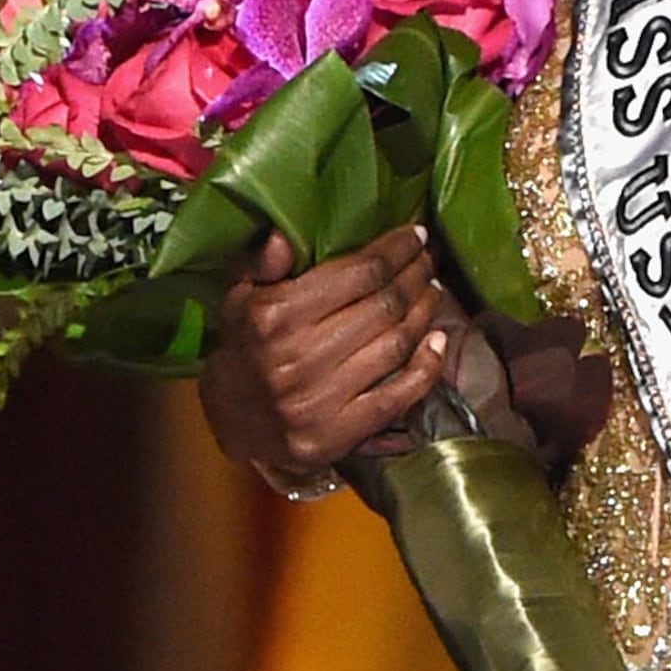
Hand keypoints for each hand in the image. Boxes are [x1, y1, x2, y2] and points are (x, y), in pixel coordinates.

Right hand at [199, 227, 452, 481]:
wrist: (231, 420)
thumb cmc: (244, 348)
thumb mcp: (238, 298)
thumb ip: (260, 264)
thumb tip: (282, 236)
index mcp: (276, 316)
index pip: (358, 273)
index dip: (395, 250)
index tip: (417, 236)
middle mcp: (299, 356)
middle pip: (384, 305)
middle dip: (416, 276)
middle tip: (429, 260)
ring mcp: (321, 399)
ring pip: (396, 345)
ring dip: (425, 313)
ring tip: (433, 291)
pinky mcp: (339, 434)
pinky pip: (398, 396)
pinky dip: (427, 367)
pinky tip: (439, 342)